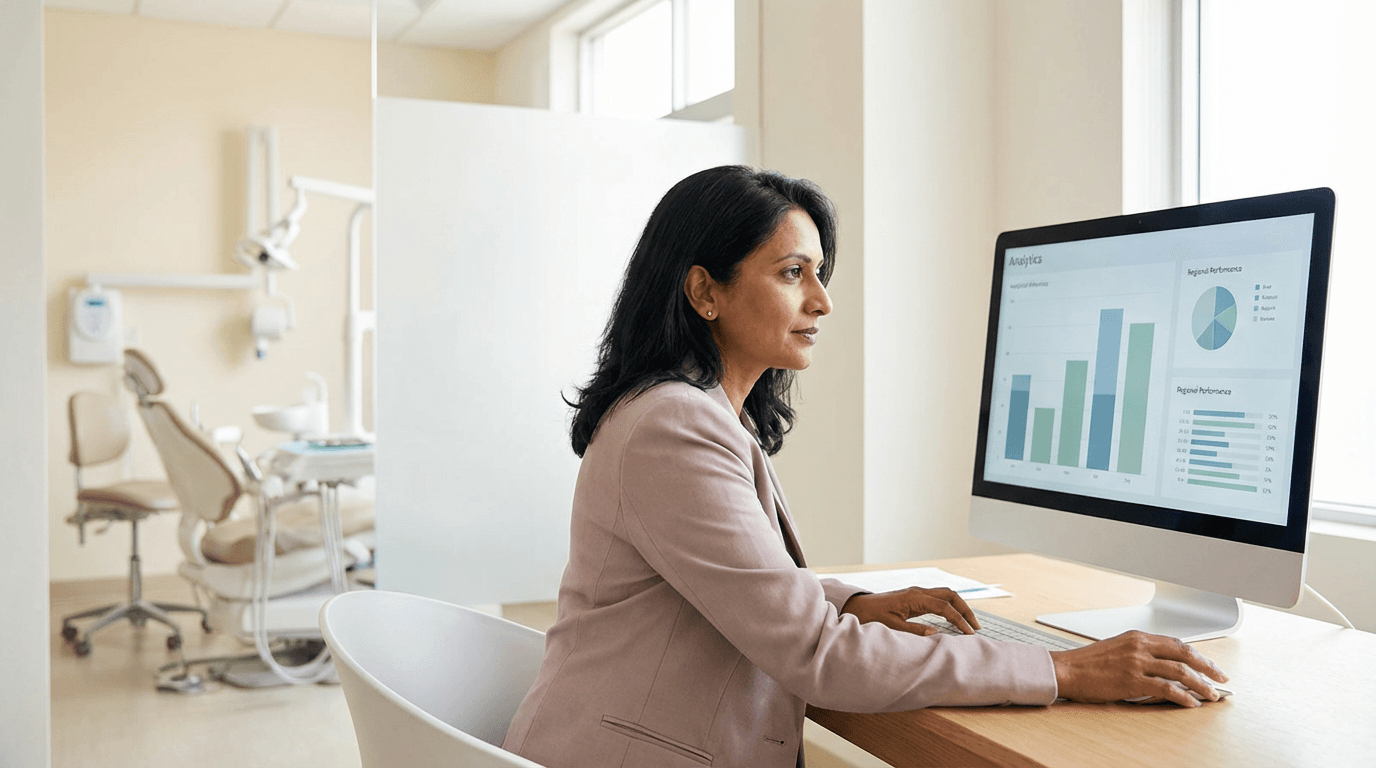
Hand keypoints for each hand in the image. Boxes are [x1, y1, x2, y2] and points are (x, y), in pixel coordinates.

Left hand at [840, 587, 980, 635]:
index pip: (944, 607)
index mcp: (914, 598)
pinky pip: (938, 599)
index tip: (969, 633)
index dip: (959, 620)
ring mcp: (917, 593)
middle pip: (950, 595)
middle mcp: (918, 592)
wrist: (859, 607)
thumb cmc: (873, 616)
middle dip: (965, 609)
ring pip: (946, 595)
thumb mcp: (893, 627)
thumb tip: (937, 634)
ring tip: (969, 624)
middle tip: (975, 626)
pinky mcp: (915, 597)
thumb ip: (915, 631)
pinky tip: (953, 620)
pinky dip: (949, 607)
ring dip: (959, 607)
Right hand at [1050, 631, 1228, 707]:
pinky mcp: (1132, 680)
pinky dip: (1183, 697)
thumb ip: (1140, 653)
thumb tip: (1162, 666)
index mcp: (1137, 637)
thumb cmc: (1087, 663)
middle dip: (1208, 667)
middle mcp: (1140, 647)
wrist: (1066, 670)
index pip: (1176, 643)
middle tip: (1221, 679)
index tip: (1209, 666)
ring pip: (1180, 671)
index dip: (1197, 655)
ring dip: (1201, 684)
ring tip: (1211, 695)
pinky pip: (1166, 689)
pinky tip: (1191, 703)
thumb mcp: (1116, 649)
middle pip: (1184, 653)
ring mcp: (1137, 663)